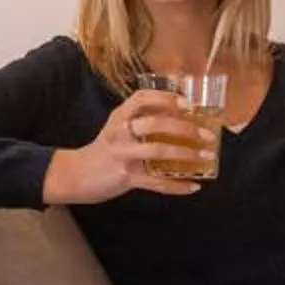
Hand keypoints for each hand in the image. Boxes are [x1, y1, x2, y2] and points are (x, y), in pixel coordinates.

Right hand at [44, 89, 215, 203]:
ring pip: (158, 151)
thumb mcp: (117, 128)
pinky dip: (177, 185)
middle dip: (185, 127)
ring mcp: (122, 155)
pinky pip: (156, 182)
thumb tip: (180, 118)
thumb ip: (140, 120)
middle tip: (206, 135)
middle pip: (155, 123)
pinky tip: (193, 186)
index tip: (188, 104)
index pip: (142, 98)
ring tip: (205, 157)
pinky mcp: (125, 177)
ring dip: (186, 153)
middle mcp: (119, 132)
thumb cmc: (105, 149)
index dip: (166, 98)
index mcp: (119, 116)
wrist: (77, 174)